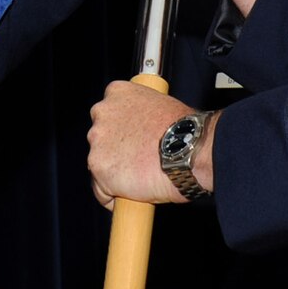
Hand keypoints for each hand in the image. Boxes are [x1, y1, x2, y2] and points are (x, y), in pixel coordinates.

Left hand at [89, 81, 199, 207]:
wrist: (190, 151)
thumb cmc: (184, 131)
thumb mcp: (161, 106)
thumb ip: (142, 114)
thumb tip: (142, 129)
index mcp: (118, 93)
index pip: (109, 114)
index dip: (122, 131)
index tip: (133, 141)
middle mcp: (102, 112)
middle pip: (101, 139)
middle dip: (115, 152)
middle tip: (138, 161)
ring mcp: (97, 140)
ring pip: (100, 165)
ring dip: (115, 173)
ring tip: (141, 178)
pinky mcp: (98, 167)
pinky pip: (102, 190)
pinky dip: (115, 195)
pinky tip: (134, 193)